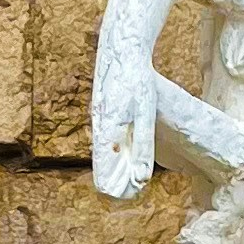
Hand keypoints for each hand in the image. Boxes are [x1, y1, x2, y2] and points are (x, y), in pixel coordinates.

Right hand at [90, 40, 156, 201]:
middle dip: (118, 180)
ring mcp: (98, 119)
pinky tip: (129, 150)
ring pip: (105, 152)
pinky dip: (117, 149)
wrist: (121, 49)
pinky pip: (107, 138)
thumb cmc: (137, 81)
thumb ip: (143, 147)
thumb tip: (142, 179)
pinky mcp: (102, 112)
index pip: (103, 176)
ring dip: (118, 165)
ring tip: (136, 174)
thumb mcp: (145, 114)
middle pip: (102, 167)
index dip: (116, 190)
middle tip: (138, 188)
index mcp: (106, 132)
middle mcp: (98, 128)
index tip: (133, 194)